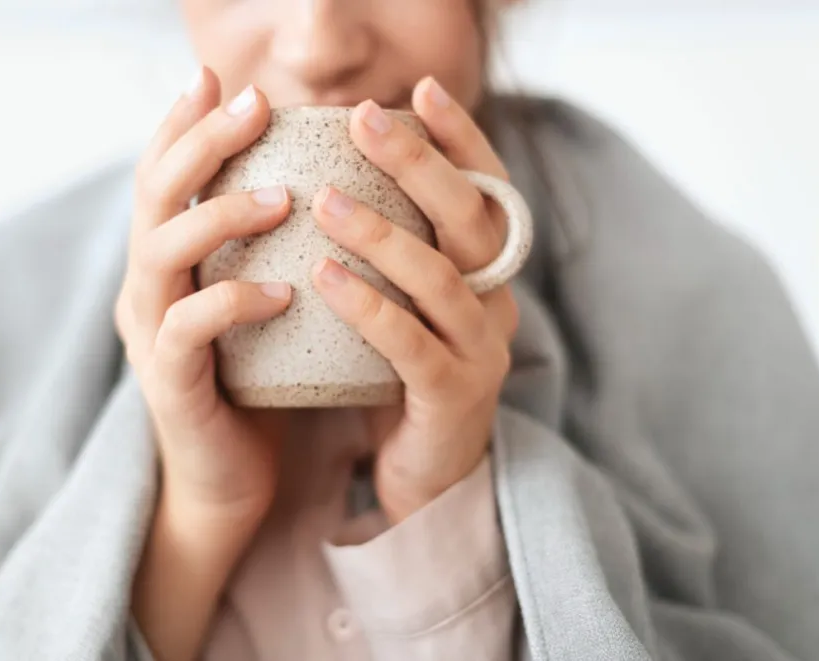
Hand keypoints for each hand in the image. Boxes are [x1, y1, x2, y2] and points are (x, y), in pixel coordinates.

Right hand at [115, 69, 290, 659]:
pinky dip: (233, 301)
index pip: (162, 175)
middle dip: (198, 142)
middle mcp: (147, 288)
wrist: (228, 480)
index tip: (217, 77)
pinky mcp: (170, 382)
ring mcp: (151, 335)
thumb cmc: (255, 384)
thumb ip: (265, 250)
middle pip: (153, 194)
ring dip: (219, 214)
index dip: (182, 123)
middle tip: (251, 103)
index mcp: (167, 262)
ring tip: (281, 196)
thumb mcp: (257, 304)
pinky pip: (190, 329)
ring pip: (161, 251)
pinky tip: (282, 291)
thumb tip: (320, 186)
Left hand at [311, 77, 519, 523]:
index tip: (418, 89)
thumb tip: (330, 173)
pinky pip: (411, 345)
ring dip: (383, 234)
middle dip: (420, 162)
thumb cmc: (400, 375)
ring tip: (325, 200)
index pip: (483, 190)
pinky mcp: (454, 396)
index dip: (458, 138)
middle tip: (365, 118)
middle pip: (469, 219)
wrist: (423, 472)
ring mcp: (482, 350)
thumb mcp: (403, 302)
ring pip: (440, 278)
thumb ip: (389, 249)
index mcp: (484, 271)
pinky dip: (369, 308)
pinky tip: (324, 276)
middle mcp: (495, 301)